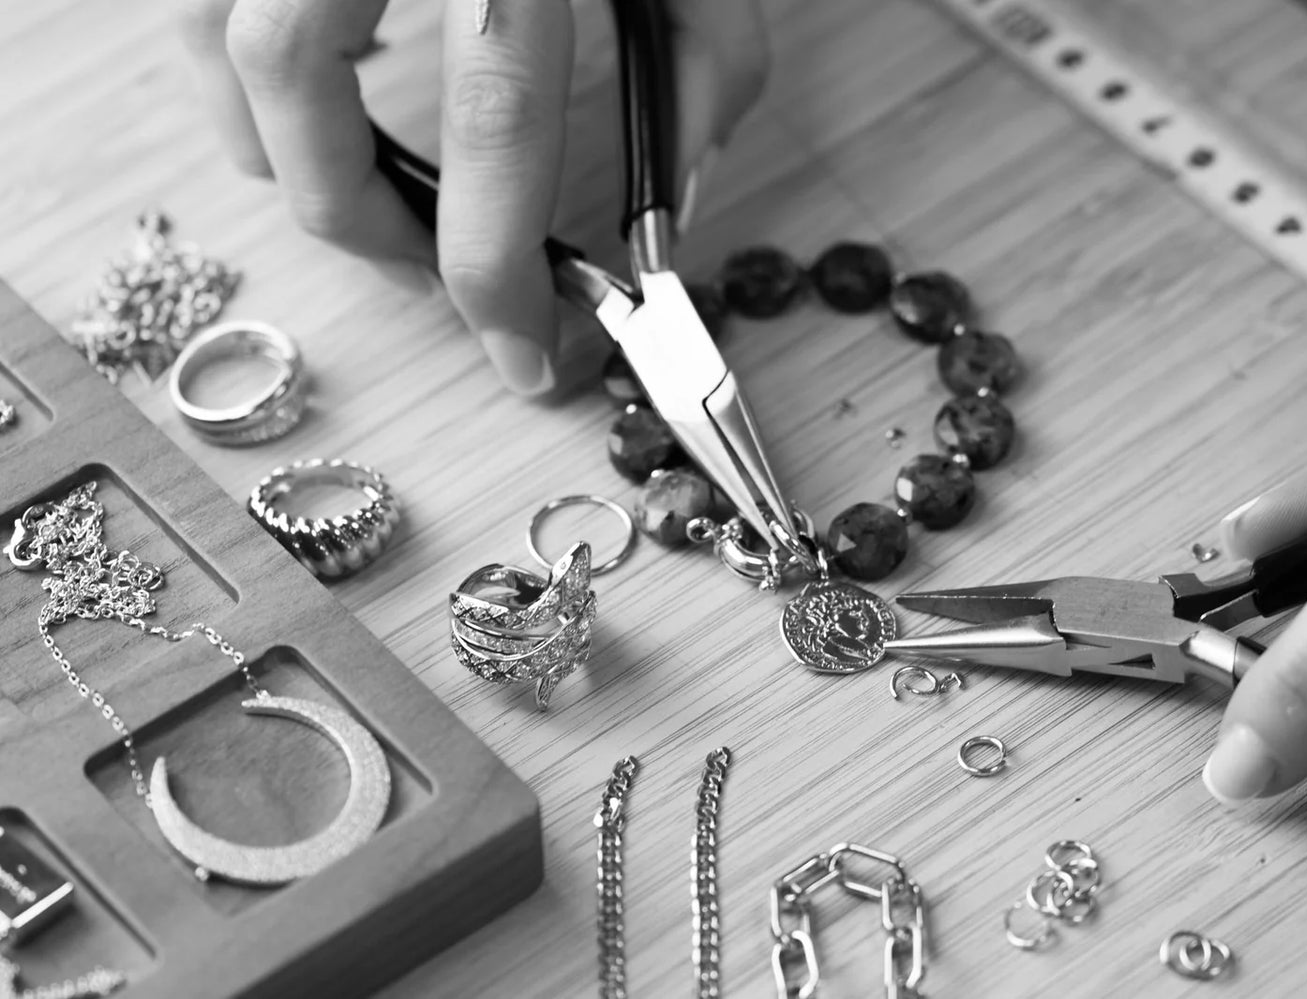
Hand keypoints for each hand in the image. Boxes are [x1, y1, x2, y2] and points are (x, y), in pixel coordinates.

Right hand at [174, 0, 768, 393]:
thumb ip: (700, 75)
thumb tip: (665, 220)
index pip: (492, 115)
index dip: (498, 274)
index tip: (529, 365)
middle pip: (292, 84)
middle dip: (369, 225)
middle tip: (445, 281)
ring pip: (218, 42)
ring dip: (295, 155)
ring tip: (389, 193)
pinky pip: (205, 6)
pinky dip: (260, 76)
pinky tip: (343, 87)